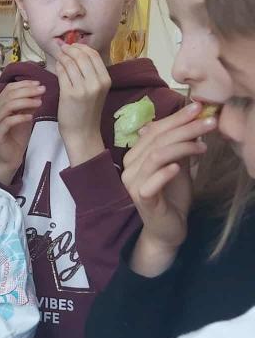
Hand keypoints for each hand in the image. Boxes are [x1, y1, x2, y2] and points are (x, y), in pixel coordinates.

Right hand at [0, 81, 44, 183]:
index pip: (8, 89)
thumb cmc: (16, 137)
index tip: (38, 84)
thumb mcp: (25, 117)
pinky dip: (20, 117)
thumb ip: (28, 105)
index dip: (23, 85)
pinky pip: (8, 122)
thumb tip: (38, 91)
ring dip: (25, 102)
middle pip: (8, 96)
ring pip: (8, 106)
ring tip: (39, 103)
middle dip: (27, 91)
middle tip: (42, 90)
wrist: (10, 158)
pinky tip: (31, 117)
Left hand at [56, 43, 110, 164]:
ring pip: (71, 63)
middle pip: (82, 56)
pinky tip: (57, 65)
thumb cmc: (88, 111)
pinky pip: (62, 73)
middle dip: (71, 49)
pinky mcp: (69, 94)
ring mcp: (83, 88)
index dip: (81, 47)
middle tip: (63, 47)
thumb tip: (77, 51)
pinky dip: (59, 66)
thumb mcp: (96, 90)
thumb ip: (90, 72)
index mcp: (105, 80)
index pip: (94, 55)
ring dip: (63, 56)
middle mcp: (96, 83)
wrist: (82, 132)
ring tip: (59, 55)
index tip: (73, 45)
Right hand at [122, 103, 213, 273]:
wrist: (167, 230)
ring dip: (182, 147)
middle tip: (209, 121)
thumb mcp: (178, 165)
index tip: (199, 108)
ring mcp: (132, 184)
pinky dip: (165, 172)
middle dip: (184, 128)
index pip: (154, 130)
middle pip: (156, 140)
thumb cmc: (172, 196)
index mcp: (135, 156)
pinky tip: (180, 167)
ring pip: (155, 156)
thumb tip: (191, 120)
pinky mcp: (141, 199)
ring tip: (204, 146)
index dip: (176, 118)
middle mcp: (129, 167)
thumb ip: (178, 146)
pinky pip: (151, 182)